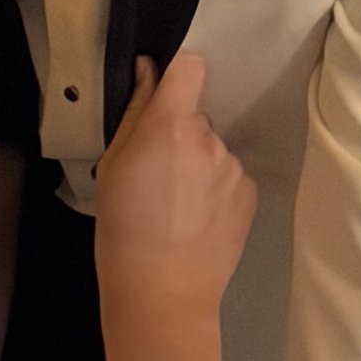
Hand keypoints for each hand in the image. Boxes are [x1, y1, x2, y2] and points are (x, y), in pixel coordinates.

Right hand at [94, 53, 254, 312]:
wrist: (162, 293)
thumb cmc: (124, 233)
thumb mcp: (111, 167)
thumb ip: (134, 113)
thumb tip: (148, 73)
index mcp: (171, 126)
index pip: (188, 67)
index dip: (174, 73)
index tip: (160, 91)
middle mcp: (209, 140)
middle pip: (195, 116)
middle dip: (176, 133)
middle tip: (152, 174)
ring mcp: (234, 168)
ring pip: (211, 149)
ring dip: (195, 164)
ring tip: (171, 205)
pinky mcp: (249, 194)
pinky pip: (227, 176)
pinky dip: (212, 189)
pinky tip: (191, 219)